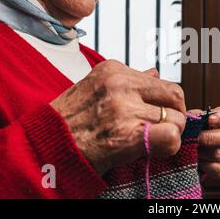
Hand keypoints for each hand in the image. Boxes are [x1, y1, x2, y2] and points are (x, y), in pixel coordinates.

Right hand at [50, 61, 186, 174]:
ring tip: (152, 141)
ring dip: (171, 133)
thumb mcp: (95, 88)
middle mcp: (121, 84)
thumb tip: (155, 72)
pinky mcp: (127, 135)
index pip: (162, 81)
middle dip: (176, 114)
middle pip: (175, 95)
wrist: (43, 148)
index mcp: (114, 70)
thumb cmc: (70, 120)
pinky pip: (170, 136)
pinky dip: (170, 145)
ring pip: (176, 118)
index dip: (165, 101)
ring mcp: (124, 109)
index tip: (158, 115)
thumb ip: (129, 81)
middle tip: (165, 128)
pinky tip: (155, 150)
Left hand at [192, 107, 219, 178]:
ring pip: (218, 153)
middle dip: (209, 137)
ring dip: (202, 152)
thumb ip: (194, 116)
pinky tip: (196, 160)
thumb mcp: (195, 118)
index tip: (209, 119)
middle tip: (196, 138)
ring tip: (190, 148)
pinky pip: (216, 169)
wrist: (192, 146)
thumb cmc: (195, 127)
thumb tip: (190, 119)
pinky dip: (204, 165)